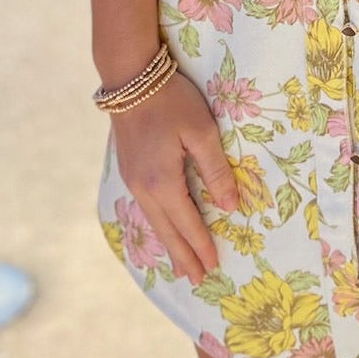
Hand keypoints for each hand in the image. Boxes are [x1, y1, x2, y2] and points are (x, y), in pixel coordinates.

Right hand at [112, 71, 240, 285]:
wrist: (129, 77)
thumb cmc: (171, 100)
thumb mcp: (202, 131)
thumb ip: (216, 170)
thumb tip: (229, 207)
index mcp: (163, 182)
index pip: (187, 223)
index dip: (201, 245)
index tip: (214, 266)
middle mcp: (144, 188)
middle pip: (167, 230)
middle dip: (184, 255)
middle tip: (197, 280)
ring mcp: (132, 180)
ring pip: (154, 221)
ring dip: (169, 244)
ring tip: (181, 265)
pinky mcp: (129, 169)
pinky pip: (146, 208)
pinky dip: (158, 226)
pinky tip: (162, 228)